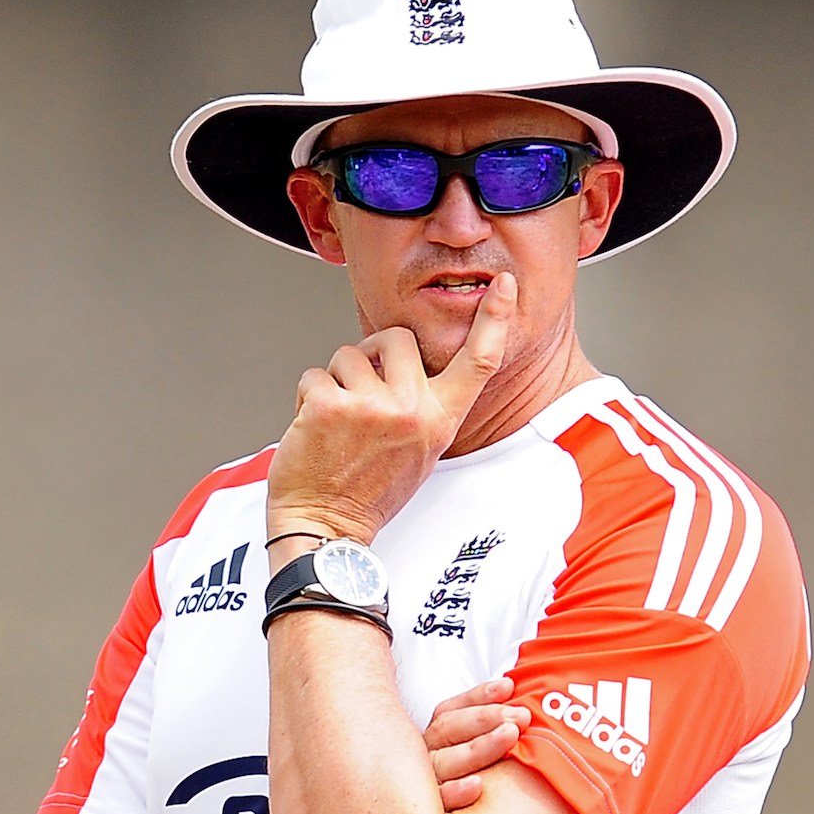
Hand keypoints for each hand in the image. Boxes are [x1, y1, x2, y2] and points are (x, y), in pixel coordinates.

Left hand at [267, 273, 516, 543]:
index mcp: (440, 421)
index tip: (505, 286)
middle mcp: (412, 410)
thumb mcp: (419, 452)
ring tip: (339, 423)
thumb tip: (407, 365)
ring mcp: (371, 406)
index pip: (479, 362)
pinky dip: (309, 396)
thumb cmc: (368, 493)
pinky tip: (315, 429)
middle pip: (394, 338)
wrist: (326, 527)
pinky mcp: (331, 405)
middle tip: (362, 394)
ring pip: (348, 354)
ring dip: (336, 380)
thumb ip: (423, 407)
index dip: (495, 318)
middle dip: (372, 354)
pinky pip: (315, 374)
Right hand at [423, 677, 530, 810]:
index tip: (508, 685)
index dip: (478, 697)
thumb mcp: (449, 763)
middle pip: (449, 732)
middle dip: (486, 718)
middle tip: (521, 715)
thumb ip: (469, 738)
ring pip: (445, 762)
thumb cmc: (440, 800)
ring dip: (479, 747)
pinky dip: (456, 793)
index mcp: (426, 745)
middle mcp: (417, 764)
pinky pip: (438, 807)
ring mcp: (415, 792)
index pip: (449, 712)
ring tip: (510, 736)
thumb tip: (511, 701)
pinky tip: (478, 786)